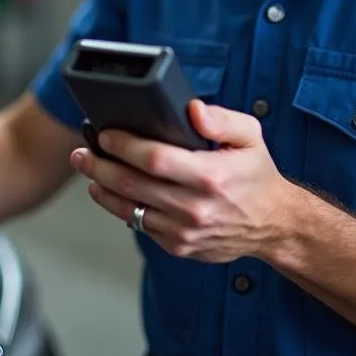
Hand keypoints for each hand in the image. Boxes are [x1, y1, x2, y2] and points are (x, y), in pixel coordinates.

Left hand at [69, 100, 294, 262]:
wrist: (273, 225)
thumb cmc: (256, 175)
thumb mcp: (251, 136)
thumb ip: (221, 119)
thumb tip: (191, 109)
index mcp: (210, 176)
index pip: (155, 159)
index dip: (124, 146)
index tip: (105, 134)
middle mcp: (195, 207)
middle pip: (133, 185)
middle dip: (100, 166)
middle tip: (82, 152)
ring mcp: (185, 231)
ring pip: (130, 210)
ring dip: (102, 189)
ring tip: (88, 170)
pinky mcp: (179, 247)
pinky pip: (140, 226)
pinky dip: (121, 208)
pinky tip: (109, 193)